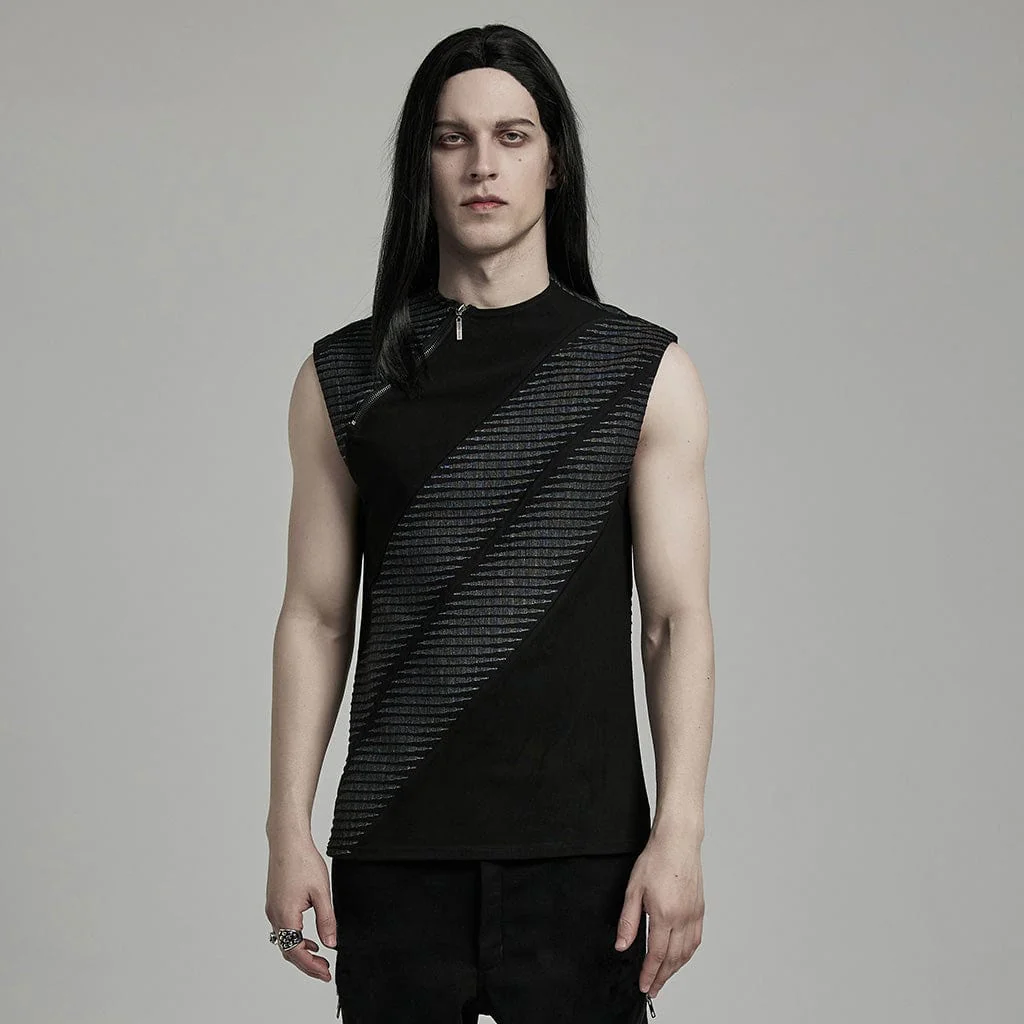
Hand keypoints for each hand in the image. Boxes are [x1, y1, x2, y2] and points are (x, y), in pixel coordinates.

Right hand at [265, 834, 336, 982]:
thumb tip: (331, 944)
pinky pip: (283, 930)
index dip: (311, 967)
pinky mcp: (274, 903)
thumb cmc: (304, 862)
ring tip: (320, 958)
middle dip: (306, 964)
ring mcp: (272, 910)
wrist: (288, 841)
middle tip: (325, 971)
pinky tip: (310, 939)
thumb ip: (327, 920)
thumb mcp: (322, 892)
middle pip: (288, 951)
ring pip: (285, 941)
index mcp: (285, 916)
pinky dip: (296, 939)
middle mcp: (274, 916)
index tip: (326, 974)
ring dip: (301, 952)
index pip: (296, 952)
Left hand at [614, 831, 703, 999]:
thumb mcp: (633, 889)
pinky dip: (687, 955)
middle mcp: (683, 918)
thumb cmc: (655, 860)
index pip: (656, 954)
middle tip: (653, 990)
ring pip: (687, 953)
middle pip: (673, 959)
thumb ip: (628, 920)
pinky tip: (680, 958)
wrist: (678, 841)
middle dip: (662, 977)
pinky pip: (696, 940)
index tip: (644, 986)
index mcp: (665, 914)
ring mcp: (694, 915)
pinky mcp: (700, 909)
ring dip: (675, 969)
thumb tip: (622, 945)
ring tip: (664, 978)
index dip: (650, 974)